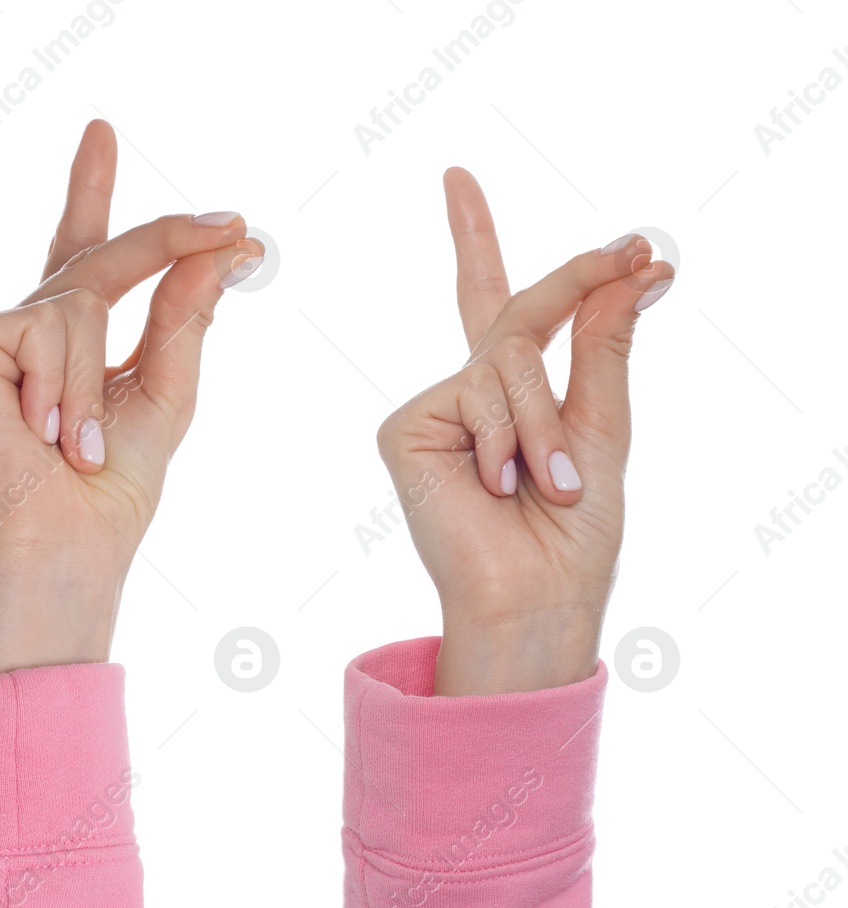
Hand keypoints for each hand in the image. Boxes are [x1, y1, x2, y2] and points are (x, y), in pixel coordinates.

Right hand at [0, 121, 263, 680]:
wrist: (60, 558)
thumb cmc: (105, 500)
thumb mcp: (163, 396)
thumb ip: (181, 319)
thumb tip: (221, 248)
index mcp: (60, 347)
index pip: (80, 257)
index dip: (90, 192)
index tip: (101, 131)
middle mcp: (15, 334)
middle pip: (95, 261)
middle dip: (163, 242)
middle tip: (235, 228)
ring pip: (78, 299)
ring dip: (95, 383)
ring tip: (74, 450)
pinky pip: (48, 324)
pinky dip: (63, 386)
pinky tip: (40, 438)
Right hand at [376, 169, 674, 695]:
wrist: (534, 597)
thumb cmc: (573, 536)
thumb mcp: (604, 426)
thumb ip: (603, 343)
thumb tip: (634, 267)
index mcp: (510, 394)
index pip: (490, 302)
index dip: (472, 240)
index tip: (459, 178)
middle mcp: (466, 394)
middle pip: (516, 315)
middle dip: (573, 291)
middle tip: (634, 254)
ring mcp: (433, 409)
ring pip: (503, 360)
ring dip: (543, 421)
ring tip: (551, 482)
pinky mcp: (404, 429)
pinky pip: (470, 394)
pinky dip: (503, 437)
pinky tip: (498, 485)